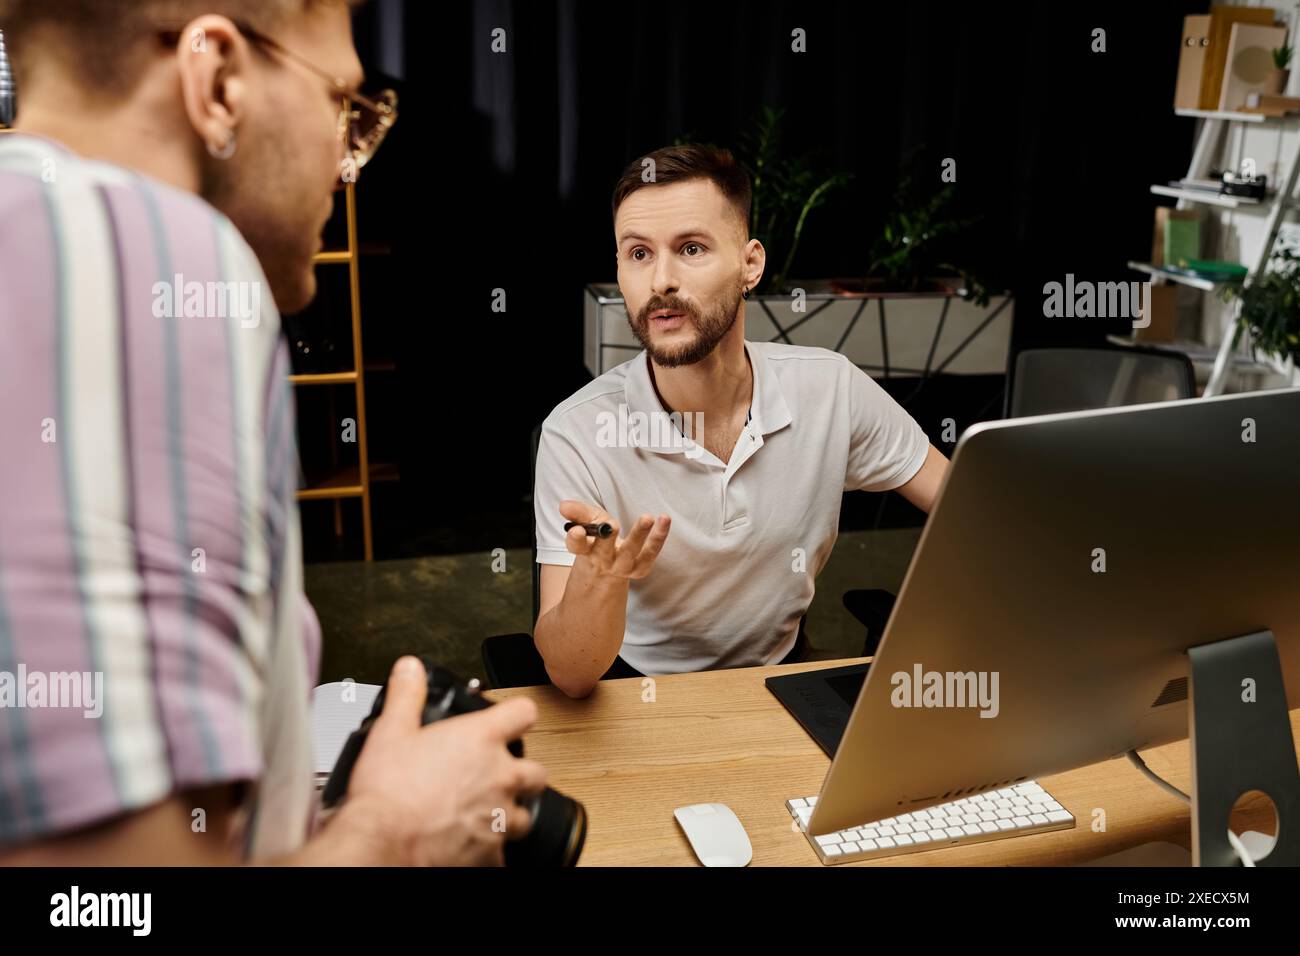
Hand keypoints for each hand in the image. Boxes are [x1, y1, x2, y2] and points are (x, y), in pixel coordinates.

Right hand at [339, 657, 547, 865]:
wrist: (384, 843)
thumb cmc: (388, 794)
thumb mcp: (390, 732)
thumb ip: (406, 696)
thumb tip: (410, 670)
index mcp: (480, 741)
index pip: (524, 713)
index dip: (518, 714)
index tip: (512, 720)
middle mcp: (499, 776)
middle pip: (536, 771)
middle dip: (521, 774)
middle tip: (497, 776)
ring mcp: (500, 816)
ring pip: (525, 816)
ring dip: (509, 815)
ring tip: (484, 814)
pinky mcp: (492, 853)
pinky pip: (503, 853)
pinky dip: (490, 850)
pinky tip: (469, 845)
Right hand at [559, 499, 669, 579]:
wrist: (610, 568)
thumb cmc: (598, 537)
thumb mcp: (586, 522)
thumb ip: (577, 512)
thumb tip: (564, 506)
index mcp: (585, 550)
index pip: (577, 545)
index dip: (576, 538)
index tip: (577, 530)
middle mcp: (602, 560)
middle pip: (604, 550)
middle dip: (607, 537)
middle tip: (612, 525)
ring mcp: (622, 566)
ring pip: (630, 551)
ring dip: (639, 534)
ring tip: (648, 517)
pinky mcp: (640, 567)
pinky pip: (651, 552)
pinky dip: (659, 537)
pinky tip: (665, 520)